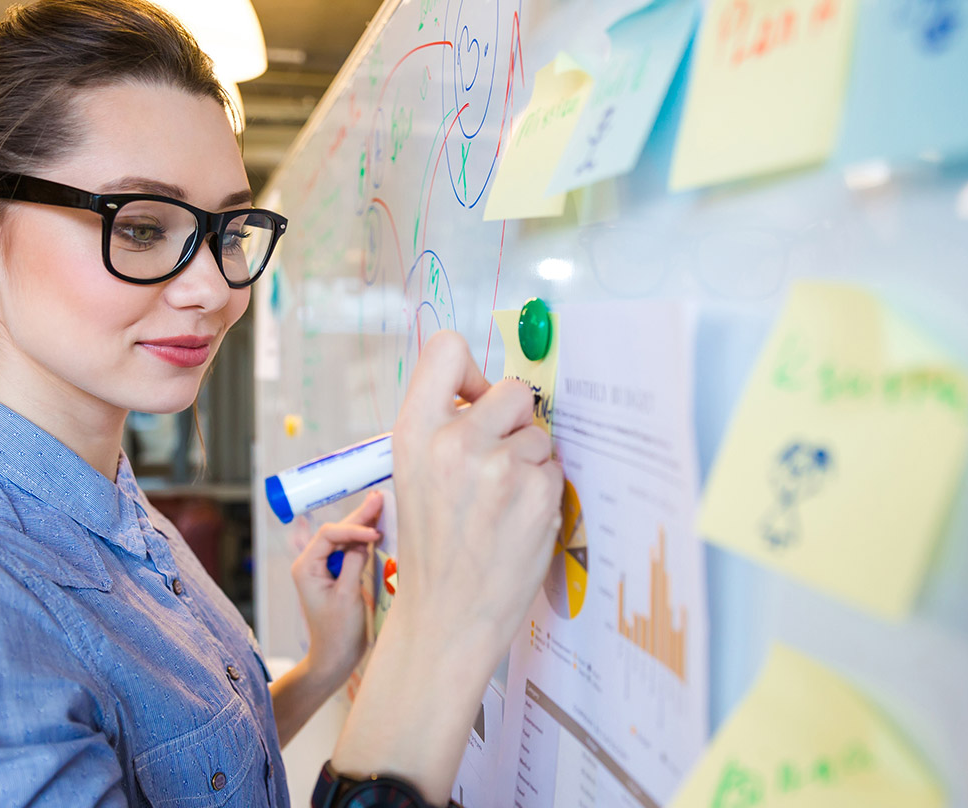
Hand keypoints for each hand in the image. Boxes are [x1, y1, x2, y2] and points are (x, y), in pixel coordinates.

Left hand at [291, 491, 382, 689]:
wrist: (335, 658)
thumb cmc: (337, 632)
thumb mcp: (346, 596)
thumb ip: (353, 563)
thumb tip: (364, 539)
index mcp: (306, 567)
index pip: (329, 535)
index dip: (353, 529)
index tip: (374, 535)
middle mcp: (312, 563)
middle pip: (336, 532)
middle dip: (359, 517)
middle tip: (379, 498)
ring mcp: (324, 568)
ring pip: (344, 538)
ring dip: (363, 524)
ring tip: (380, 504)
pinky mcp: (337, 575)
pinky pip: (350, 551)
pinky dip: (365, 540)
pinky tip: (377, 527)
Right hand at [331, 331, 563, 799]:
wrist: (444, 619)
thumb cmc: (431, 547)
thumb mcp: (412, 475)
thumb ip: (443, 427)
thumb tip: (491, 392)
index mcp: (414, 432)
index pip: (447, 348)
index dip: (471, 371)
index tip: (476, 398)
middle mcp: (455, 441)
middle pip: (513, 390)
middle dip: (515, 420)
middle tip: (499, 459)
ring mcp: (500, 468)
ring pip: (540, 436)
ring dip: (531, 463)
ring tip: (502, 505)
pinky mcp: (538, 495)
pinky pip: (555, 470)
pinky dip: (544, 492)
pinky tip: (517, 522)